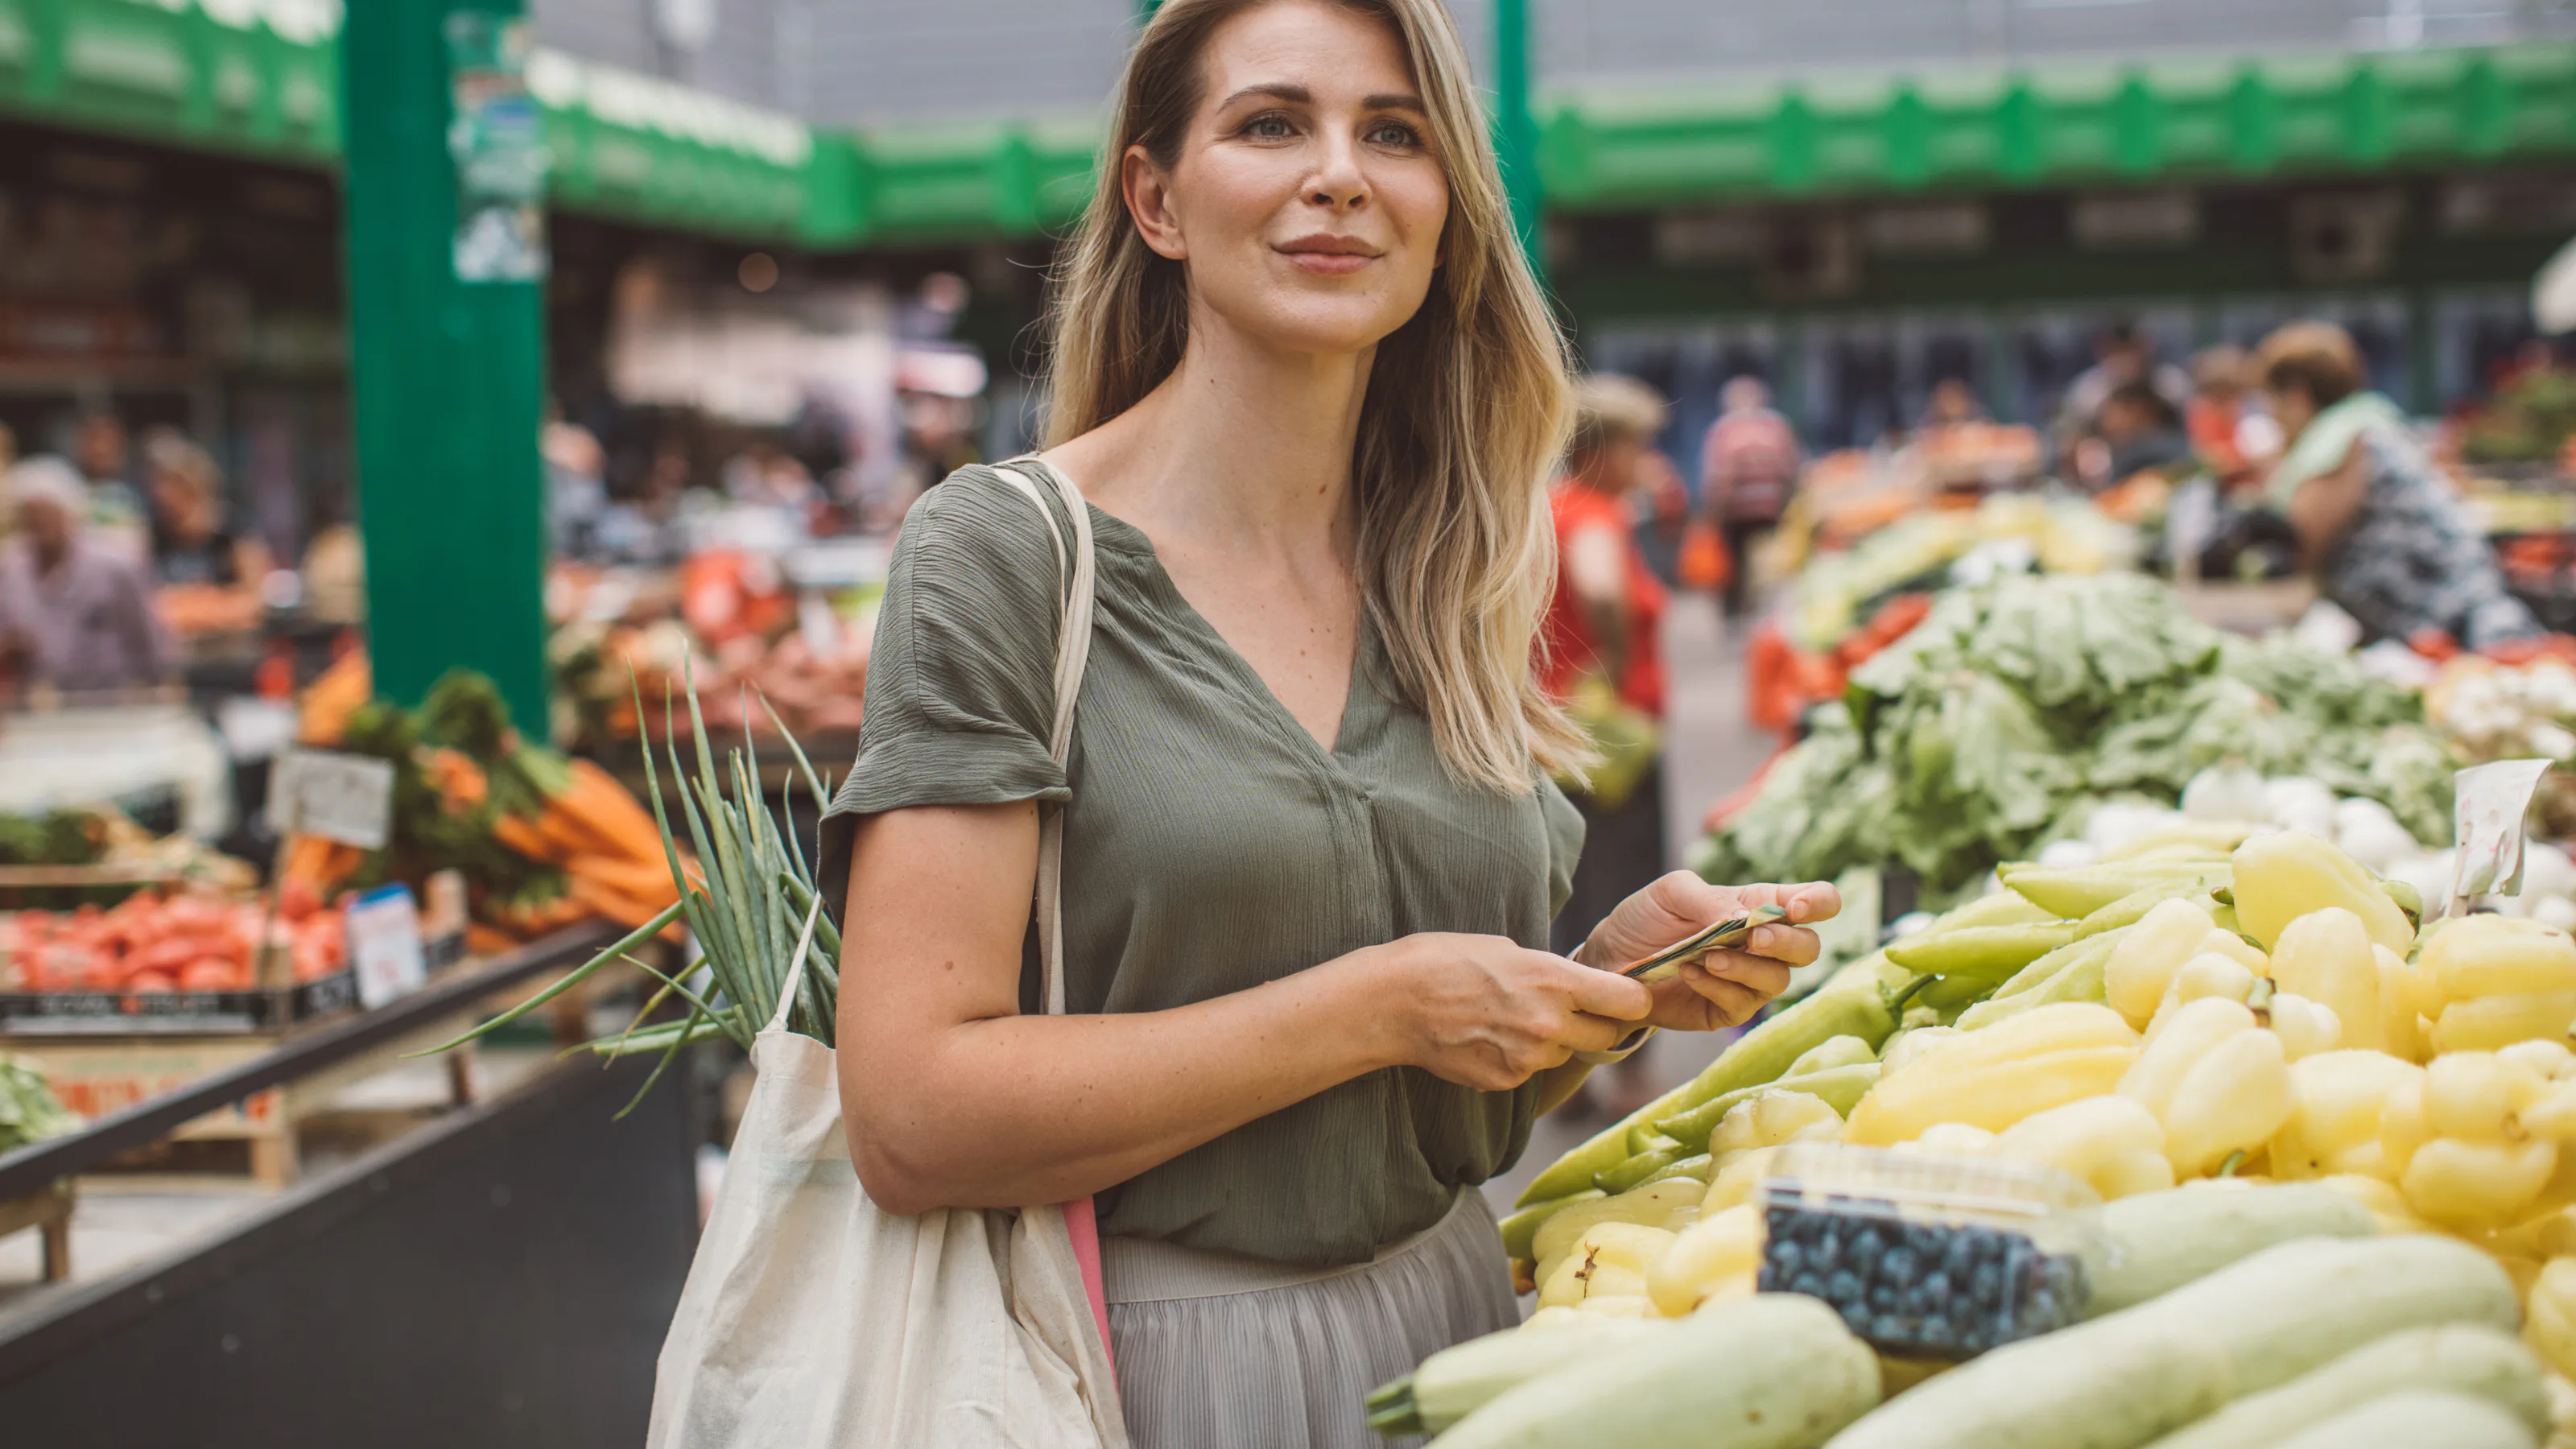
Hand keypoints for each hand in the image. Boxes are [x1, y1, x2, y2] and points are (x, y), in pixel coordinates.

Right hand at [1367, 933, 1653, 1091]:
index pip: (1629, 1001)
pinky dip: (1519, 1058)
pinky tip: (1488, 1037)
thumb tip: (1575, 988)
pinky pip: (1530, 1071)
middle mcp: (1550, 1024)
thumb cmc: (1447, 960)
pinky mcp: (1506, 1081)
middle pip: (1606, 1036)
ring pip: (1563, 1054)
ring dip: (1552, 1041)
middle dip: (1595, 1024)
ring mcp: (1528, 1058)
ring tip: (1510, 1019)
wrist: (1395, 1001)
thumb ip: (1551, 972)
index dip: (1632, 999)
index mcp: (1555, 980)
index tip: (1626, 998)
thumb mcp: (1508, 948)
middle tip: (1569, 1009)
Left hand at [1578, 874, 1839, 1031]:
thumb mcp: (1671, 892)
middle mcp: (1763, 945)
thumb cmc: (1645, 920)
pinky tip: (1690, 972)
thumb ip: (1710, 898)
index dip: (1818, 903)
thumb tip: (1746, 919)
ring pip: (1778, 980)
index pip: (1815, 902)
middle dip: (1787, 943)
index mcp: (1760, 906)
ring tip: (1707, 956)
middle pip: (1808, 948)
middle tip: (1754, 938)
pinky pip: (1741, 1004)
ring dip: (1746, 967)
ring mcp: (1748, 981)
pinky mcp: (1727, 1011)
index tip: (1796, 909)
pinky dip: (1717, 986)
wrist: (1607, 961)